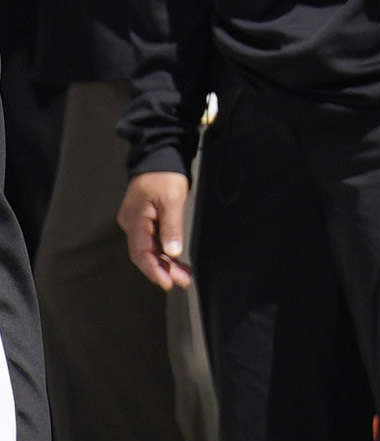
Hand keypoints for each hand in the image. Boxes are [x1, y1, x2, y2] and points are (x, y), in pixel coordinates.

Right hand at [119, 171, 192, 289]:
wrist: (160, 157)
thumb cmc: (165, 176)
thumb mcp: (172, 200)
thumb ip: (171, 226)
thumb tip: (172, 252)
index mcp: (135, 221)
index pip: (141, 253)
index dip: (154, 270)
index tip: (167, 283)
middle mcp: (133, 225)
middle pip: (146, 254)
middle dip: (163, 269)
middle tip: (183, 281)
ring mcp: (138, 223)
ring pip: (151, 249)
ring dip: (167, 263)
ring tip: (185, 276)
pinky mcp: (147, 220)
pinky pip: (154, 241)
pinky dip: (166, 252)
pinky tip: (178, 262)